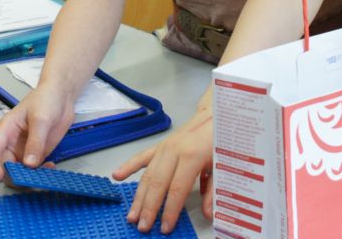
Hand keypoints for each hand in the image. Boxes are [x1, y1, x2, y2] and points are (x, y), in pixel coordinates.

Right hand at [0, 84, 73, 179]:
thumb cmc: (46, 99)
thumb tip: (29, 164)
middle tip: (29, 179)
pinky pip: (33, 170)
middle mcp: (12, 143)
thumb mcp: (41, 119)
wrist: (62, 96)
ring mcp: (24, 150)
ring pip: (19, 172)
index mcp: (6, 130)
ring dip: (29, 177)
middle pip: (4, 166)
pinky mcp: (36, 154)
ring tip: (44, 172)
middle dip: (14, 176)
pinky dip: (40, 174)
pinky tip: (50, 167)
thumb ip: (35, 142)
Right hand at [114, 108, 212, 233]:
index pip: (177, 189)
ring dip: (138, 196)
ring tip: (131, 215)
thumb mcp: (224, 165)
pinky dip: (129, 166)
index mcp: (191, 155)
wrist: (217, 113)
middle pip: (157, 183)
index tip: (165, 228)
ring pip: (148, 174)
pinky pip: (143, 157)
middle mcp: (174, 151)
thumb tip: (209, 214)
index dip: (170, 210)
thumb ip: (215, 190)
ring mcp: (165, 147)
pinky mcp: (161, 145)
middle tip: (143, 227)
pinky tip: (117, 176)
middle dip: (149, 208)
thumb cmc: (222, 139)